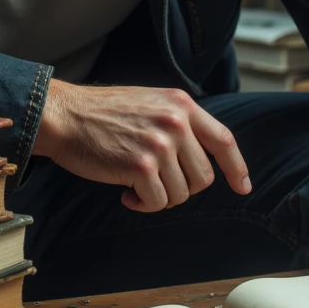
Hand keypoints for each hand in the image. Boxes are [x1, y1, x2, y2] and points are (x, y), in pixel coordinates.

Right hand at [32, 80, 251, 212]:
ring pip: (181, 194)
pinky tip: (125, 192)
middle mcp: (176, 122)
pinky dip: (142, 204)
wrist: (65, 116)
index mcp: (182, 105)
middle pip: (203, 177)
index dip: (237, 167)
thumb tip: (203, 156)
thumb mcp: (150, 103)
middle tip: (155, 181)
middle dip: (182, 187)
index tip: (243, 186)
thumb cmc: (102, 113)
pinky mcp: (141, 166)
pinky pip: (158, 203)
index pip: (224, 140)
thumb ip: (179, 121)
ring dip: (159, 196)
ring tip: (135, 183)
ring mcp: (160, 144)